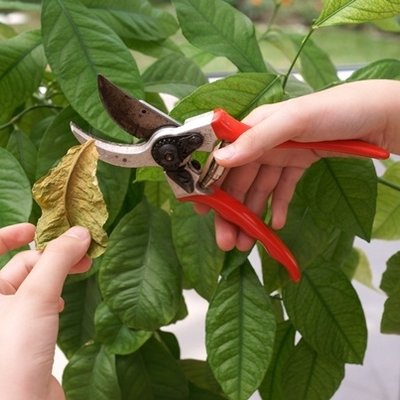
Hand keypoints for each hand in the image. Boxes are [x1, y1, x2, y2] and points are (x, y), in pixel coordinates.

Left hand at [0, 223, 91, 399]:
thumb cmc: (11, 357)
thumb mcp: (36, 297)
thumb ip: (58, 260)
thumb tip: (79, 233)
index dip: (10, 234)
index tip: (36, 228)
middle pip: (19, 266)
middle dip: (51, 255)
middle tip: (81, 250)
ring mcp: (6, 322)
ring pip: (33, 285)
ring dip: (57, 275)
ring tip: (81, 272)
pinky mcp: (23, 336)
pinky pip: (38, 305)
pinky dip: (54, 297)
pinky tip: (62, 304)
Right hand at [210, 79, 399, 250]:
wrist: (379, 115)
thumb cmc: (336, 110)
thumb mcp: (294, 120)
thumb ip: (257, 139)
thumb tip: (221, 160)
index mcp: (255, 126)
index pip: (224, 159)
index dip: (210, 185)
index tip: (202, 211)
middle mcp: (264, 141)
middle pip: (239, 181)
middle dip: (230, 212)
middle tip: (226, 241)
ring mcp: (282, 154)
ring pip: (258, 189)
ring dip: (250, 216)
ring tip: (245, 243)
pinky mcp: (300, 164)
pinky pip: (283, 189)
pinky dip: (277, 206)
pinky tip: (274, 224)